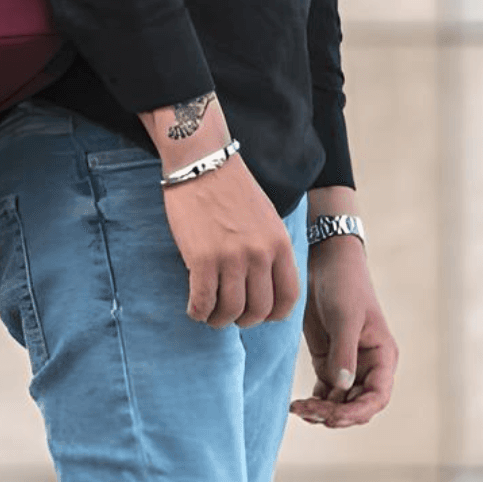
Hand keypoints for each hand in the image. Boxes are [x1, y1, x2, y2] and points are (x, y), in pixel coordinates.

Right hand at [161, 156, 299, 329]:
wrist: (202, 161)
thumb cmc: (231, 188)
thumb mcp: (266, 218)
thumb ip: (270, 250)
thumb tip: (266, 284)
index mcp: (279, 243)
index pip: (288, 297)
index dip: (273, 314)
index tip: (259, 313)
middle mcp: (260, 254)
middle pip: (258, 310)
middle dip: (244, 320)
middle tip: (230, 314)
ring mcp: (232, 257)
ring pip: (230, 311)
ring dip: (218, 319)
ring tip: (209, 312)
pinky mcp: (203, 259)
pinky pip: (203, 301)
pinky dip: (198, 311)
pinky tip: (194, 308)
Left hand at [289, 236, 397, 427]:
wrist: (326, 261)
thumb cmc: (344, 284)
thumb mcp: (345, 316)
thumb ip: (344, 352)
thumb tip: (342, 387)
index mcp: (382, 356)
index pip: (377, 396)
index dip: (358, 412)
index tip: (334, 416)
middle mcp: (368, 366)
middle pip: (357, 405)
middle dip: (335, 413)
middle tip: (308, 410)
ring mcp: (348, 365)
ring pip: (339, 402)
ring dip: (322, 410)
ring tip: (299, 408)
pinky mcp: (329, 360)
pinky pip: (326, 392)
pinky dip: (315, 401)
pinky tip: (299, 404)